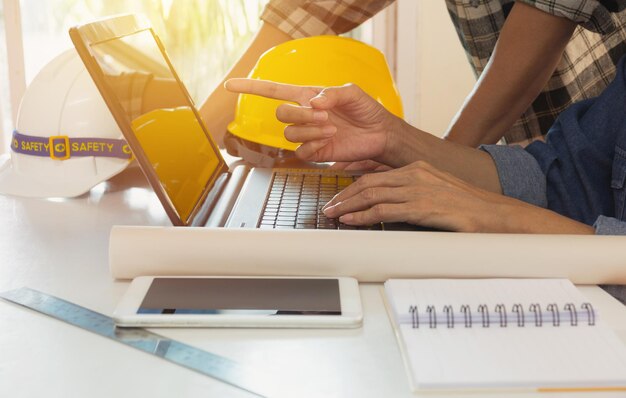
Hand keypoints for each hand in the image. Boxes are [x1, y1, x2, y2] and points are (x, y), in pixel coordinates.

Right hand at [225, 79, 401, 163]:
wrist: (379, 133)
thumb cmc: (367, 110)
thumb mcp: (353, 92)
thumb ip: (333, 92)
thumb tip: (314, 101)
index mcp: (308, 96)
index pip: (273, 90)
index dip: (250, 87)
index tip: (229, 85)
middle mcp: (304, 116)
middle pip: (280, 113)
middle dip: (299, 114)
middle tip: (324, 115)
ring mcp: (308, 135)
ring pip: (289, 133)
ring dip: (309, 129)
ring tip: (330, 127)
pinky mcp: (314, 152)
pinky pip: (300, 150)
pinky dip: (312, 143)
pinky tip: (328, 138)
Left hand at [322, 161, 594, 233]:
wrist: (496, 215)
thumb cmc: (469, 209)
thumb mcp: (437, 194)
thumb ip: (413, 197)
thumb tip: (392, 207)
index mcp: (417, 169)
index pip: (376, 176)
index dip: (353, 187)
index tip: (340, 198)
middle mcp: (415, 174)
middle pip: (368, 183)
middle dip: (345, 196)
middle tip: (329, 207)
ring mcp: (418, 190)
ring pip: (372, 195)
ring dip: (348, 206)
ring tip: (332, 214)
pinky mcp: (423, 207)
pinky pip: (384, 210)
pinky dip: (363, 216)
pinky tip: (350, 221)